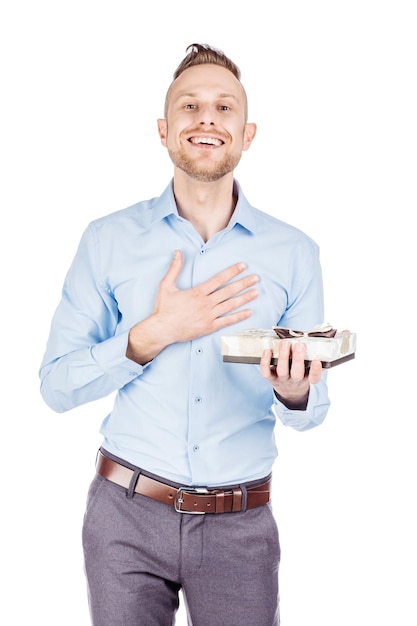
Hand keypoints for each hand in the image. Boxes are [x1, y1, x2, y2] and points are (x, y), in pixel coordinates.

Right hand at [126, 250, 258, 363]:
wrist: (162, 329)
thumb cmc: (163, 308)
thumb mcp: (166, 285)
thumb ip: (174, 268)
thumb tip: (178, 252)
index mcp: (197, 292)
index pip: (219, 279)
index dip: (232, 271)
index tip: (242, 266)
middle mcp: (206, 303)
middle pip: (228, 291)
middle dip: (243, 283)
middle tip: (255, 278)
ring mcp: (209, 316)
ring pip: (230, 305)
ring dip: (244, 298)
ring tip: (255, 292)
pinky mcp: (209, 327)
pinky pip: (227, 321)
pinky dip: (238, 316)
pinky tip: (248, 312)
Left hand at [260, 340, 322, 408]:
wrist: (290, 390)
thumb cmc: (302, 372)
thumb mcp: (311, 367)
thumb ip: (318, 355)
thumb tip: (333, 337)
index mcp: (308, 378)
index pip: (314, 378)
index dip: (316, 371)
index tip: (317, 361)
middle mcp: (295, 380)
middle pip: (297, 373)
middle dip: (298, 359)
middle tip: (299, 345)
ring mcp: (282, 380)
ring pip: (282, 371)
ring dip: (283, 356)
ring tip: (285, 343)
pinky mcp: (271, 378)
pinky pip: (266, 373)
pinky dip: (265, 362)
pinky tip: (267, 350)